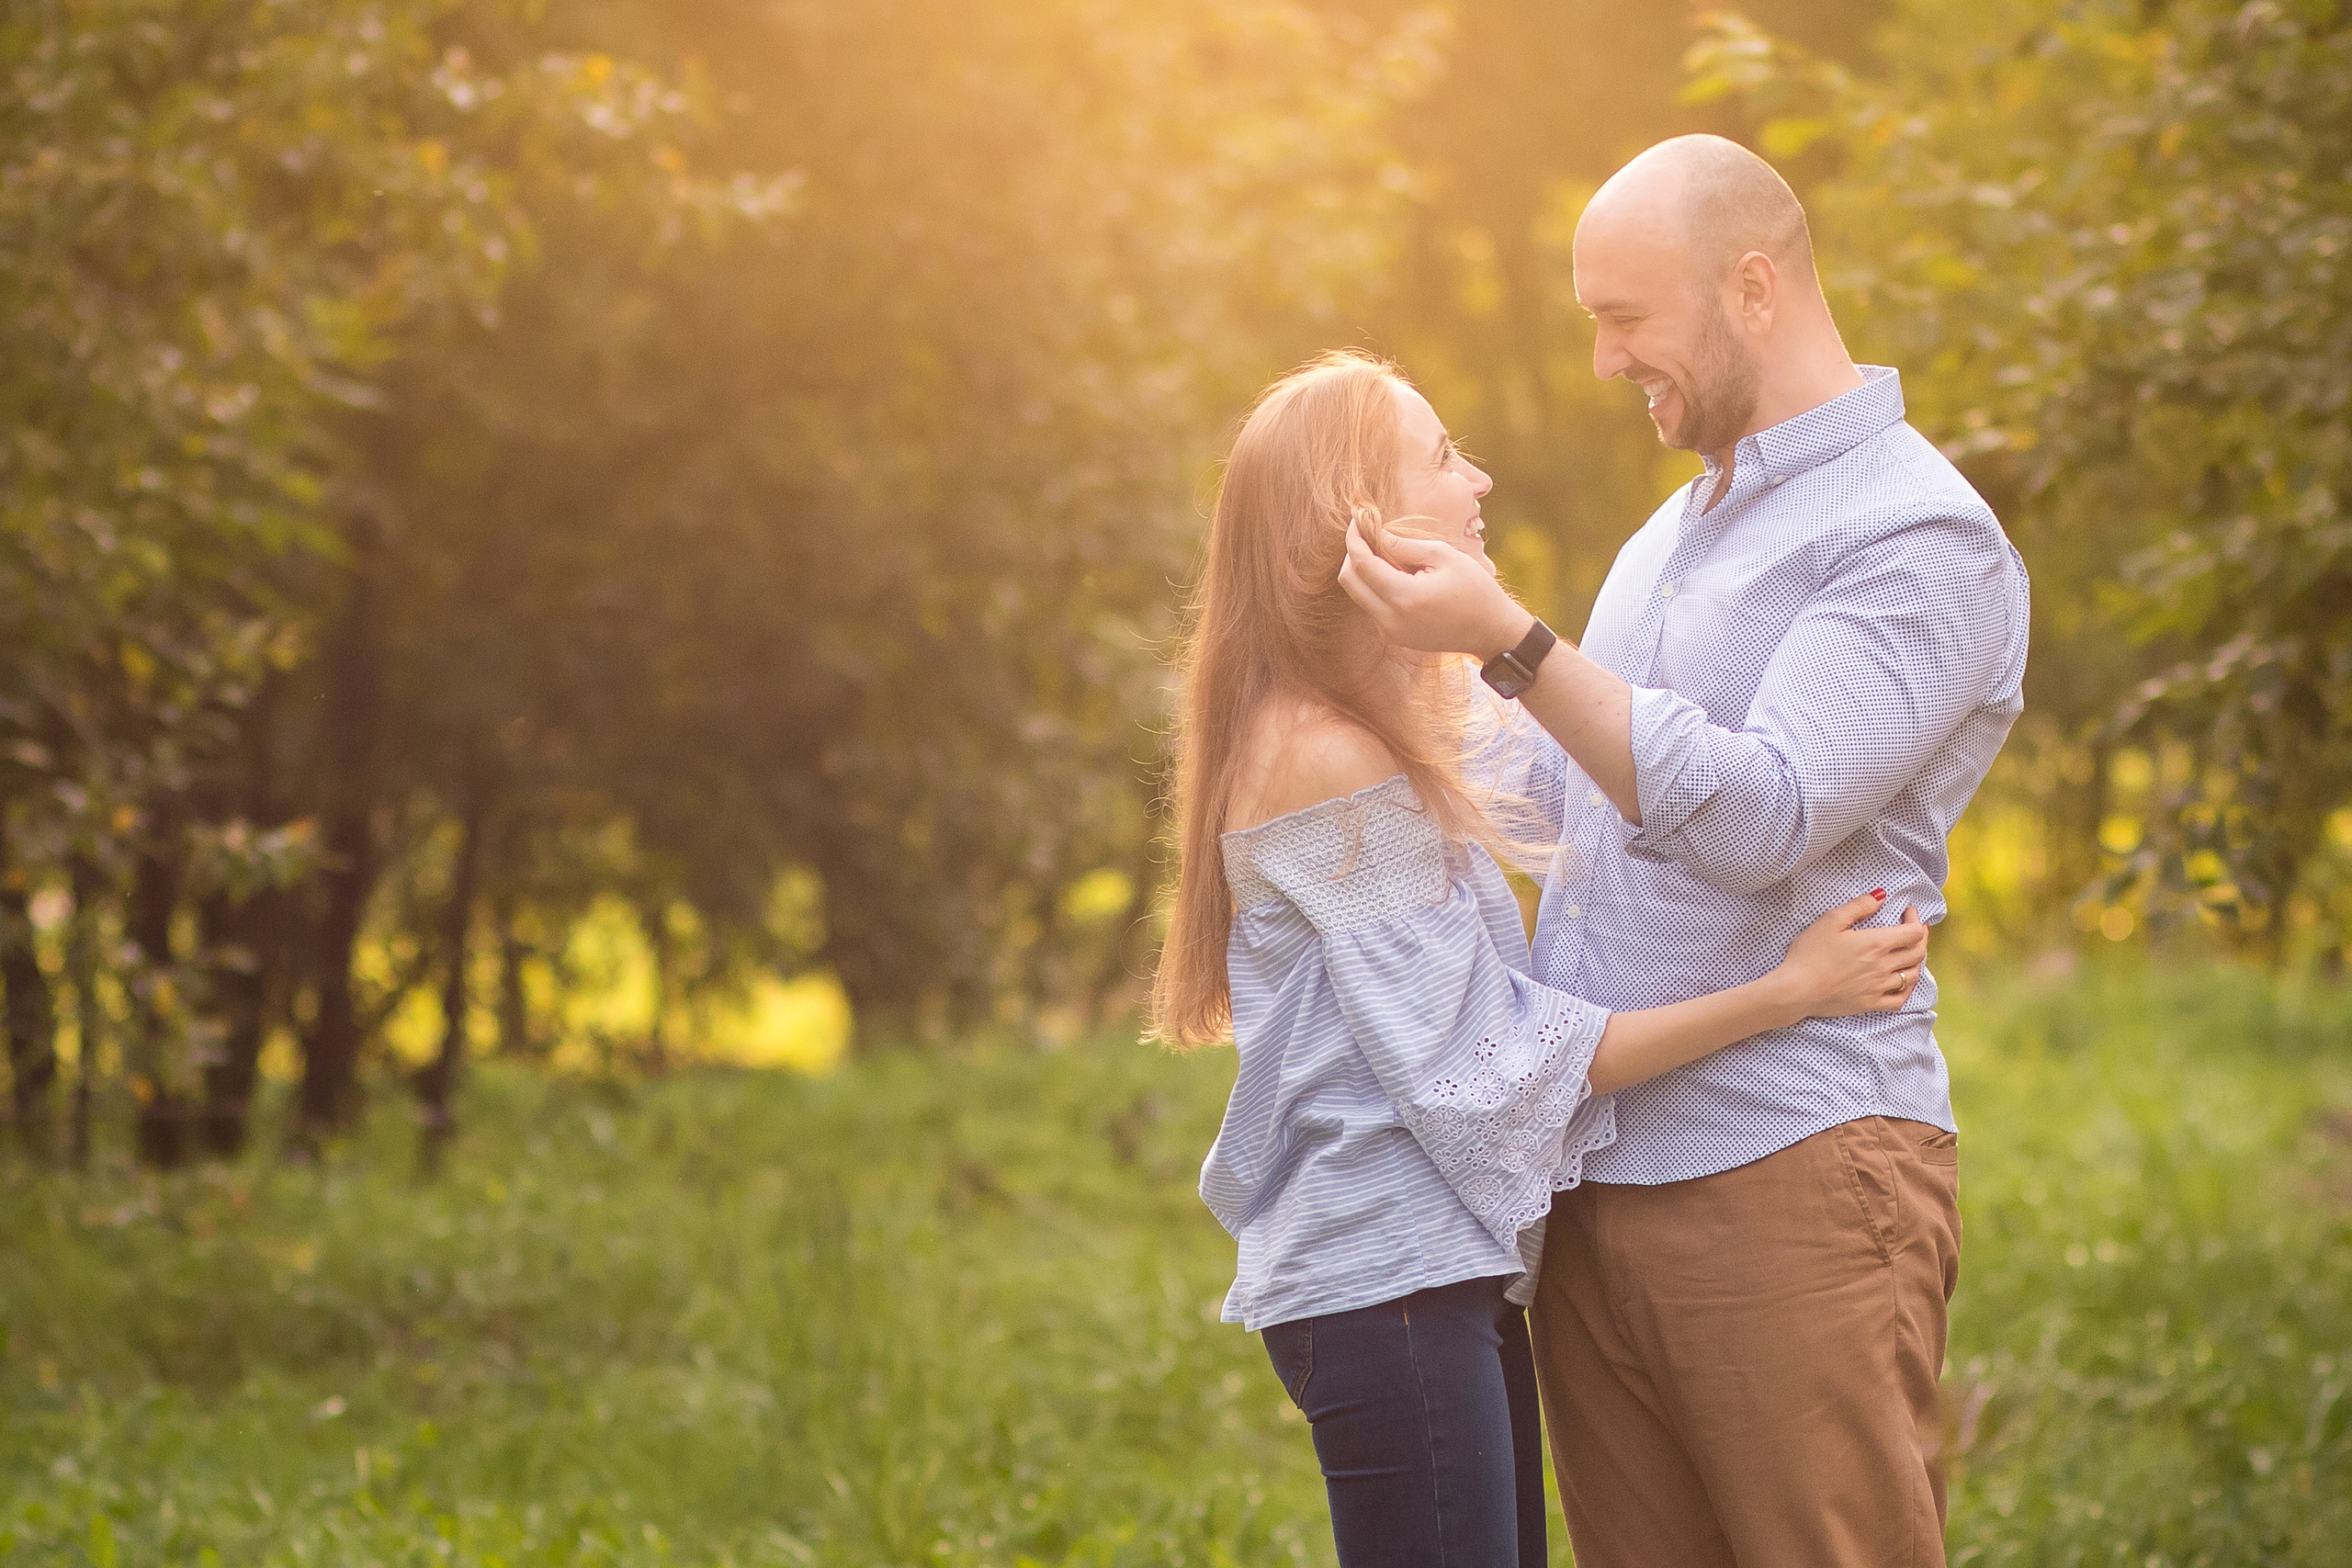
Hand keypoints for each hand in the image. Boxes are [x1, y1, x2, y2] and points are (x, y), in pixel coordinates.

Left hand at [1339, 517, 1533, 656]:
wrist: (1491, 631)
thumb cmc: (1474, 589)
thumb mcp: (1443, 556)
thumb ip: (1404, 545)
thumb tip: (1374, 533)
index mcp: (1404, 598)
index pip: (1362, 564)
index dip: (1354, 538)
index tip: (1357, 520)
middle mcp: (1390, 620)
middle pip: (1349, 581)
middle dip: (1353, 553)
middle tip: (1368, 534)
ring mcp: (1390, 632)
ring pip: (1358, 594)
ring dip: (1364, 570)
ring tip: (1388, 553)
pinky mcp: (1394, 636)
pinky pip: (1372, 605)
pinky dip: (1376, 586)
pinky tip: (1398, 574)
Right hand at [1770, 892, 1929, 1021]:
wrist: (1797, 989)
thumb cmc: (1810, 953)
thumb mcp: (1830, 921)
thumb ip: (1859, 906)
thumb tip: (1881, 896)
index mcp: (1876, 944)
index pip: (1913, 932)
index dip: (1916, 920)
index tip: (1909, 912)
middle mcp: (1883, 966)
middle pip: (1917, 953)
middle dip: (1921, 938)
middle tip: (1914, 930)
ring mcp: (1878, 987)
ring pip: (1912, 975)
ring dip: (1916, 962)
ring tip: (1909, 953)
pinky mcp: (1870, 1004)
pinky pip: (1899, 1000)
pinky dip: (1907, 989)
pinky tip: (1903, 982)